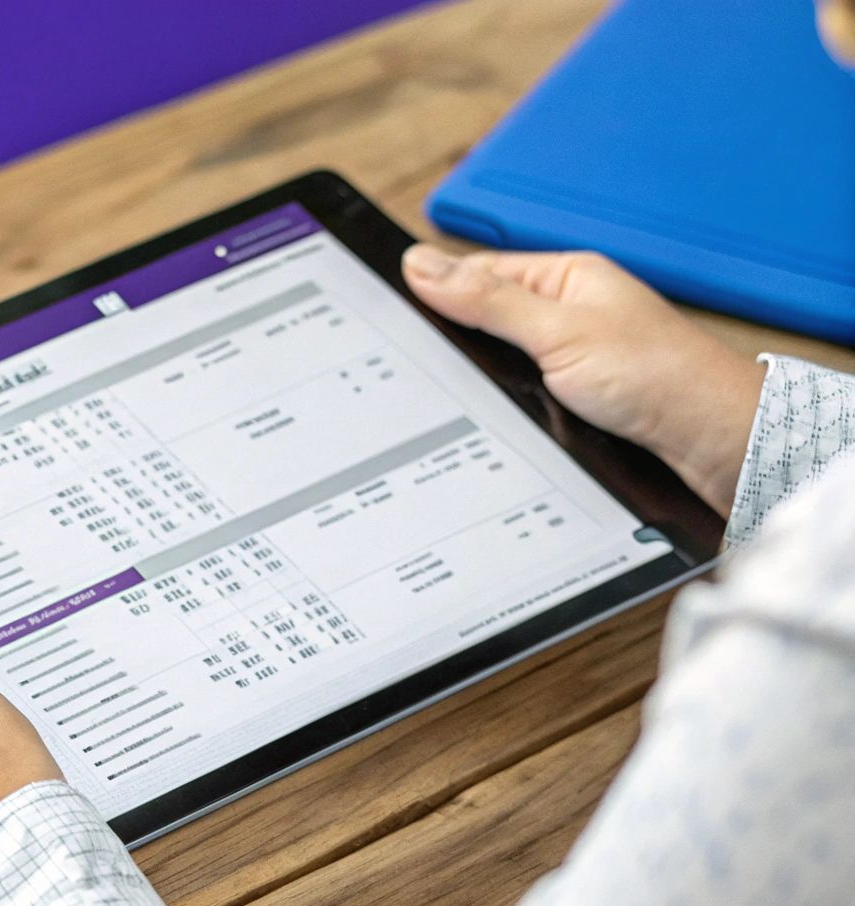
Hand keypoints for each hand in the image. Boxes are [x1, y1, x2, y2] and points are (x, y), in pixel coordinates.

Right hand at [402, 244, 764, 516]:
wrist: (716, 443)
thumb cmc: (661, 377)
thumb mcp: (558, 332)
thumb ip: (488, 300)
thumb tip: (423, 264)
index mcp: (567, 277)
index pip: (477, 272)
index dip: (434, 290)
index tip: (388, 311)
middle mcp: (569, 313)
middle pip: (484, 319)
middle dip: (455, 342)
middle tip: (415, 364)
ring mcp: (573, 357)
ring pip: (500, 363)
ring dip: (482, 381)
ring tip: (449, 394)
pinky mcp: (578, 398)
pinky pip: (520, 395)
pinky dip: (504, 407)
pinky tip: (490, 418)